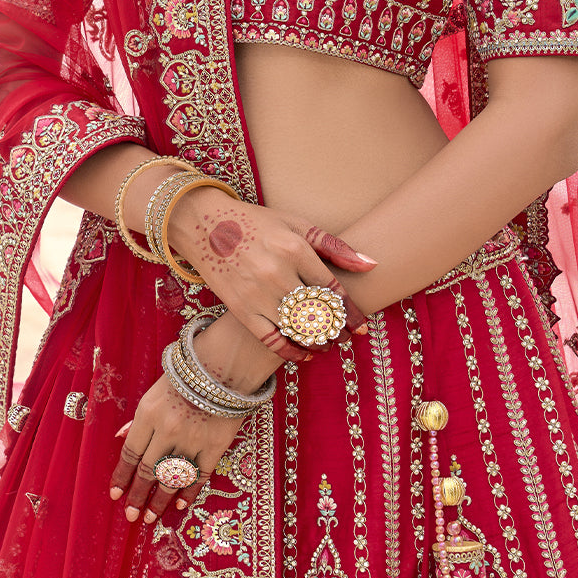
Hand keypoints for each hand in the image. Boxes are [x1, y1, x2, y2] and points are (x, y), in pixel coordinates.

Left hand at [109, 372, 244, 523]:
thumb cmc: (186, 376)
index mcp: (148, 414)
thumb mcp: (155, 392)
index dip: (121, 476)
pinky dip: (189, 492)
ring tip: (150, 517)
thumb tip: (121, 438)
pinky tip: (179, 504)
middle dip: (137, 496)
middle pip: (147, 471)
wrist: (225, 365)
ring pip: (171, 478)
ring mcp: (191, 439)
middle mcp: (167, 430)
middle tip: (130, 515)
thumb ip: (140, 419)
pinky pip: (199, 475)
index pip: (130, 453)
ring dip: (159, 501)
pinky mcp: (214, 446)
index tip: (115, 494)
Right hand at [169, 193, 375, 361]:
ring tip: (329, 344)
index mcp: (294, 249)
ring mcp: (256, 293)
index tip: (361, 326)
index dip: (350, 311)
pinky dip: (291, 351)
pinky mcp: (240, 308)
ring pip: (297, 329)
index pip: (331, 288)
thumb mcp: (296, 225)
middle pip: (317, 312)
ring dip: (318, 342)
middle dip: (336, 329)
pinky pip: (271, 339)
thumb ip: (333, 246)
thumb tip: (370, 264)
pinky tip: (305, 354)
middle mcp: (276, 272)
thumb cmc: (257, 224)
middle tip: (346, 336)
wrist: (206, 226)